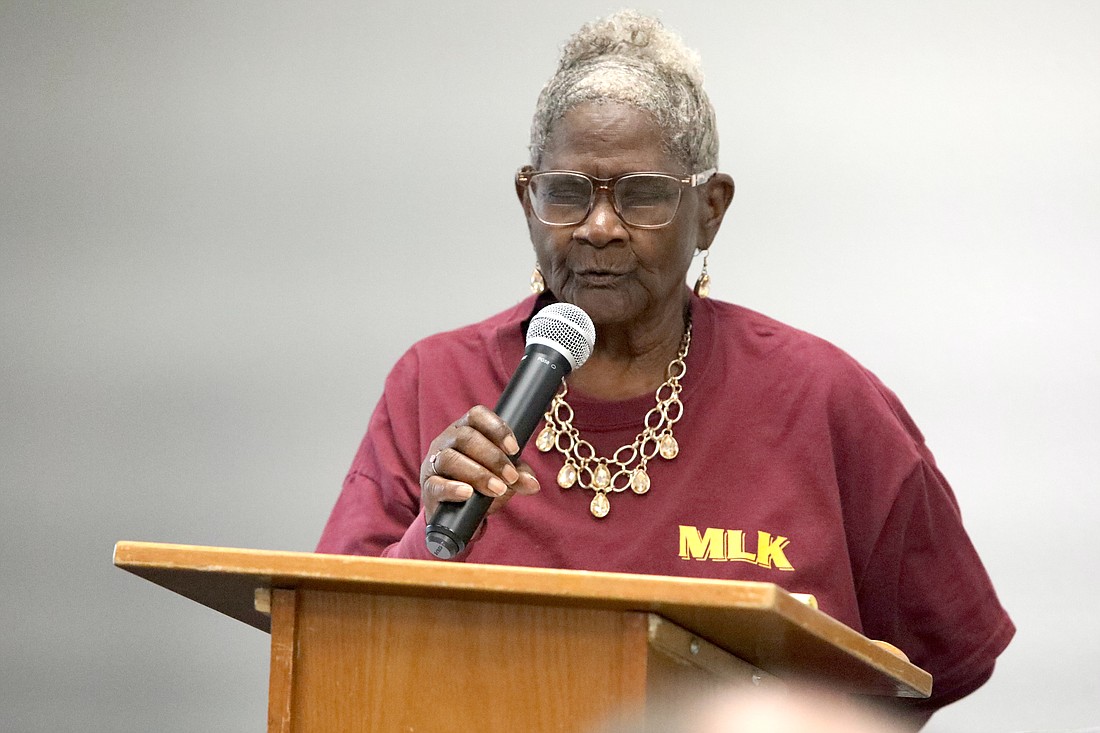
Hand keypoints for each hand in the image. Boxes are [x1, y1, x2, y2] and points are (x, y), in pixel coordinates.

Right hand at [419, 405, 540, 520]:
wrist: (457, 514)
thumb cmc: (480, 485)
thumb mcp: (502, 477)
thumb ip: (518, 476)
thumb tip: (533, 484)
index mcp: (465, 429)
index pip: (477, 415)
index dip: (496, 428)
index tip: (514, 448)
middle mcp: (447, 441)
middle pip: (466, 437)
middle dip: (493, 457)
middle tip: (510, 477)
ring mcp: (434, 463)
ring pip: (450, 458)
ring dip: (478, 474)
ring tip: (497, 489)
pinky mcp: (427, 487)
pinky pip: (436, 484)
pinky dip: (453, 488)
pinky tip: (468, 493)